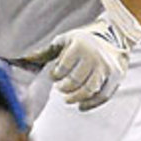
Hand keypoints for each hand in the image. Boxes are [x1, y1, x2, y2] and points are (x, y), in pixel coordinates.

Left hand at [25, 0, 140, 110]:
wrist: (115, 35)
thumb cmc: (83, 40)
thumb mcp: (65, 40)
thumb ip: (47, 51)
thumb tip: (24, 59)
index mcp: (79, 45)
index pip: (62, 67)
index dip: (55, 76)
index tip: (54, 77)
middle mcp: (94, 55)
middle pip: (75, 81)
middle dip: (64, 88)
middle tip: (60, 89)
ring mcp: (106, 67)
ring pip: (89, 90)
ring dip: (76, 98)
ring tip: (68, 98)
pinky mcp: (116, 76)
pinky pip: (102, 96)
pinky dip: (91, 104)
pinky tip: (81, 106)